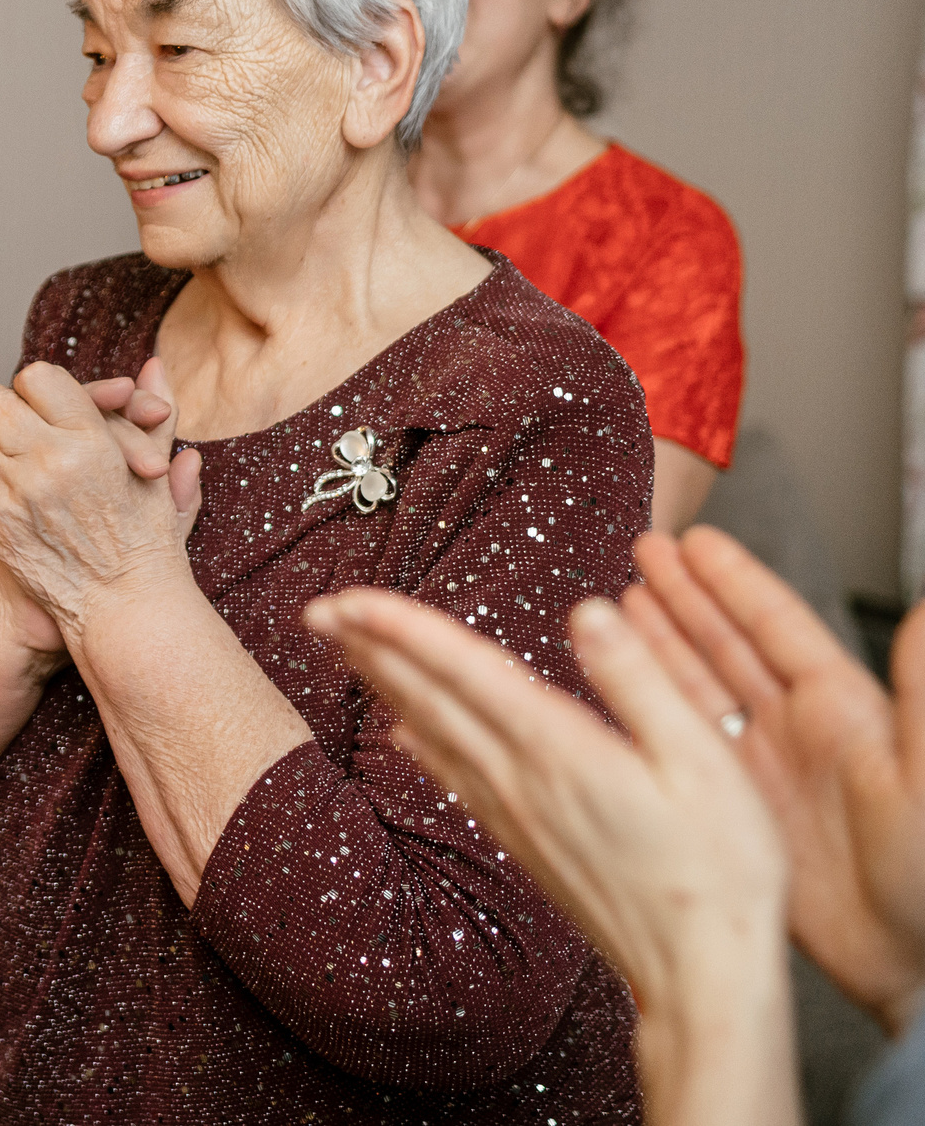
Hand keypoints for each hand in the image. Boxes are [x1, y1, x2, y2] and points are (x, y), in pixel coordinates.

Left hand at [0, 357, 200, 653]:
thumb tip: (153, 364)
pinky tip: (25, 490)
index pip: (38, 377)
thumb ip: (154, 414)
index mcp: (89, 443)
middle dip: (14, 408)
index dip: (46, 387)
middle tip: (34, 422)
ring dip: (3, 444)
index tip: (57, 403)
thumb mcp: (157, 474)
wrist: (119, 609)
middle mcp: (46, 464)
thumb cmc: (146, 541)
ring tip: (35, 460)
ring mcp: (12, 494)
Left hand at [303, 587, 788, 1019]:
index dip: (401, 627)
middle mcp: (522, 779)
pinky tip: (400, 733)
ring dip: (383, 684)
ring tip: (343, 647)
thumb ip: (641, 680)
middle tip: (315, 607)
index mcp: (561, 749)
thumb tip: (588, 610)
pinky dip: (418, 743)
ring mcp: (516, 813)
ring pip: (430, 733)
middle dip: (369, 646)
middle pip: (428, 697)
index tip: (346, 596)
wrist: (701, 976)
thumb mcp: (704, 760)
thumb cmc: (722, 868)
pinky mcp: (522, 843)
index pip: (463, 670)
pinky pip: (454, 778)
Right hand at [623, 527, 924, 1034]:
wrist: (916, 969)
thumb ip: (923, 689)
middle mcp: (802, 731)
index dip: (734, 582)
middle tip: (643, 552)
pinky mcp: (744, 811)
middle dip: (686, 597)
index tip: (694, 542)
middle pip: (731, 646)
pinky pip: (687, 745)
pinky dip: (654, 709)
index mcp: (845, 712)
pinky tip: (625, 691)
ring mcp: (770, 770)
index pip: (777, 627)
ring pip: (703, 688)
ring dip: (663, 644)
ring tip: (618, 607)